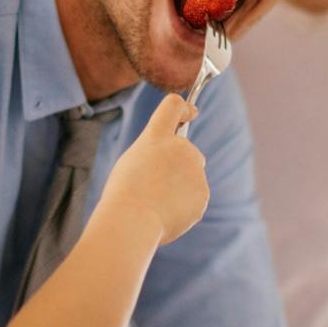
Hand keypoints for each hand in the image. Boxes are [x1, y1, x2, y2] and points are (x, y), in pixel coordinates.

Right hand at [99, 95, 206, 244]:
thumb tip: (174, 172)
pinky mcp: (203, 193)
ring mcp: (195, 170)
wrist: (133, 220)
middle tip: (154, 186)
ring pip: (190, 177)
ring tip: (156, 203)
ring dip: (178, 188)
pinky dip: (183, 207)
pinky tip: (166, 213)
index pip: (174, 106)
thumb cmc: (124, 194)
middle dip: (177, 166)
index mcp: (157, 136)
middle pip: (186, 151)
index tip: (191, 113)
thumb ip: (156, 157)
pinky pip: (194, 198)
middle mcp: (182, 147)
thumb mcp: (133, 163)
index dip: (184, 109)